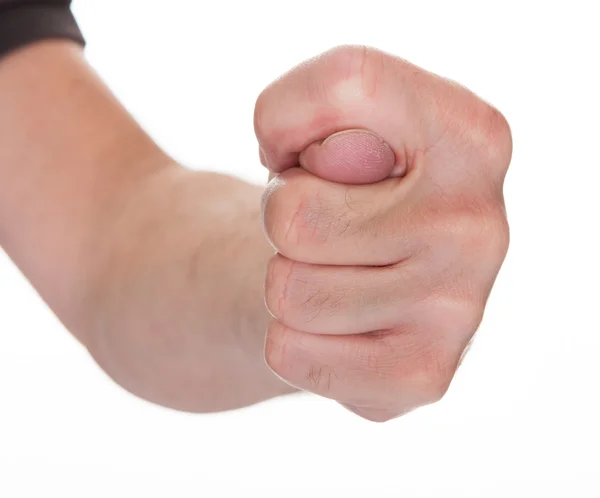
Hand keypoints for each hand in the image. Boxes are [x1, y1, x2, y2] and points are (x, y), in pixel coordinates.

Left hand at [256, 45, 511, 421]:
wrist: (350, 275)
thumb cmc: (334, 190)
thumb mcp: (326, 125)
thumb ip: (321, 107)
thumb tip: (328, 163)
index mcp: (472, 138)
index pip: (347, 82)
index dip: (285, 118)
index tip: (305, 149)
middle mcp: (480, 225)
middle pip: (294, 214)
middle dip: (280, 219)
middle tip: (320, 225)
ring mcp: (459, 309)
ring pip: (288, 291)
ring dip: (287, 280)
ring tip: (330, 270)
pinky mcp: (421, 375)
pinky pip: (290, 352)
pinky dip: (289, 339)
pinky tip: (335, 324)